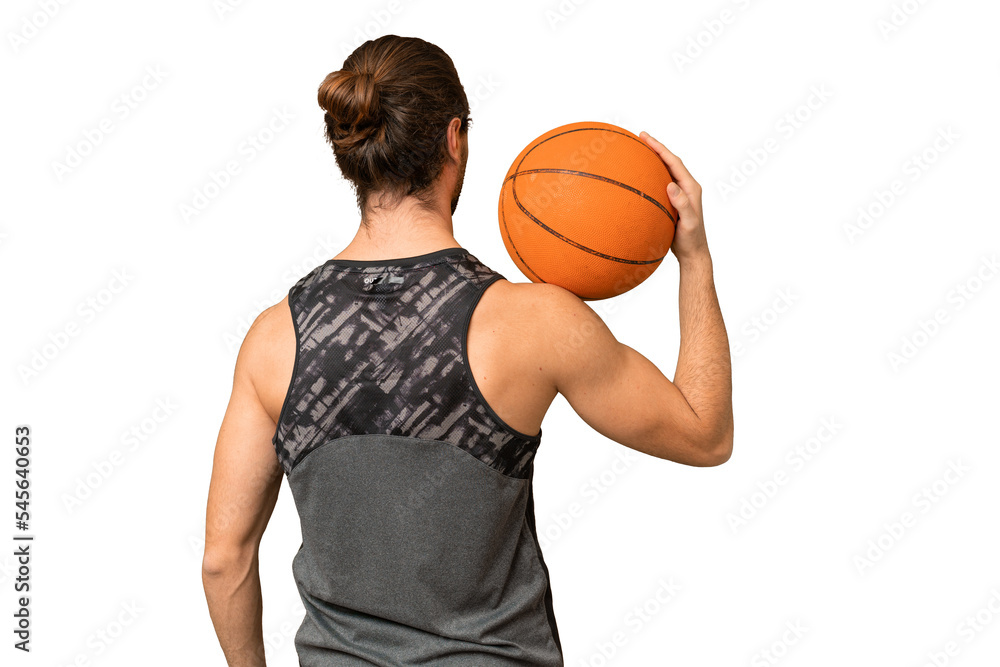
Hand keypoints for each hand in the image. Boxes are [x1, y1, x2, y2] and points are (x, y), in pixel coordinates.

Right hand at [639, 131, 708, 263]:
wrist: (693, 253)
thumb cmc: (691, 239)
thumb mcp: (688, 223)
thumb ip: (682, 204)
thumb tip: (671, 185)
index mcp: (691, 188)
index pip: (674, 162)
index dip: (660, 149)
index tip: (646, 138)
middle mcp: (686, 187)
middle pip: (670, 162)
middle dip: (656, 148)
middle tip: (640, 137)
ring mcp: (679, 194)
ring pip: (665, 171)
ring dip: (653, 160)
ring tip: (639, 151)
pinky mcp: (673, 201)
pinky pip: (660, 183)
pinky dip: (650, 175)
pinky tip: (639, 177)